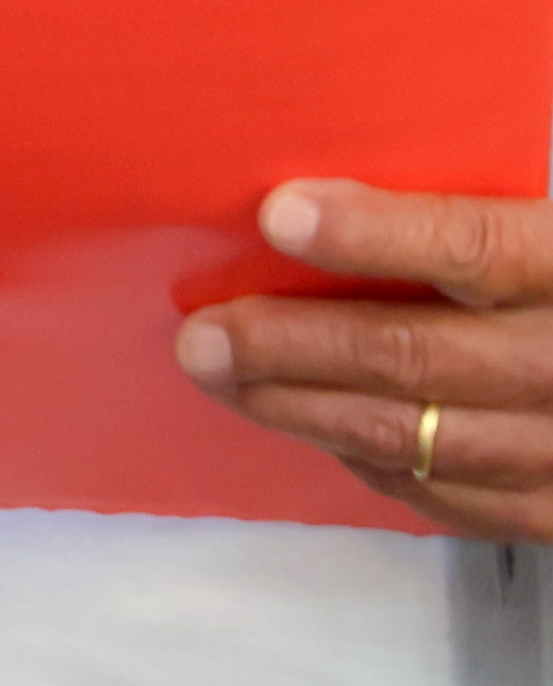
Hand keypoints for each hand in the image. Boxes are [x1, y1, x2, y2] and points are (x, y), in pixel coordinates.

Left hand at [179, 182, 552, 540]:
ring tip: (226, 380)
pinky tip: (321, 433)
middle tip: (202, 336)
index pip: (477, 248)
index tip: (277, 213)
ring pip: (421, 439)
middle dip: (292, 346)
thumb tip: (328, 186)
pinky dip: (379, 466)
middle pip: (420, 356)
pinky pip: (458, 499)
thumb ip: (483, 203)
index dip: (375, 235)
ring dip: (306, 412)